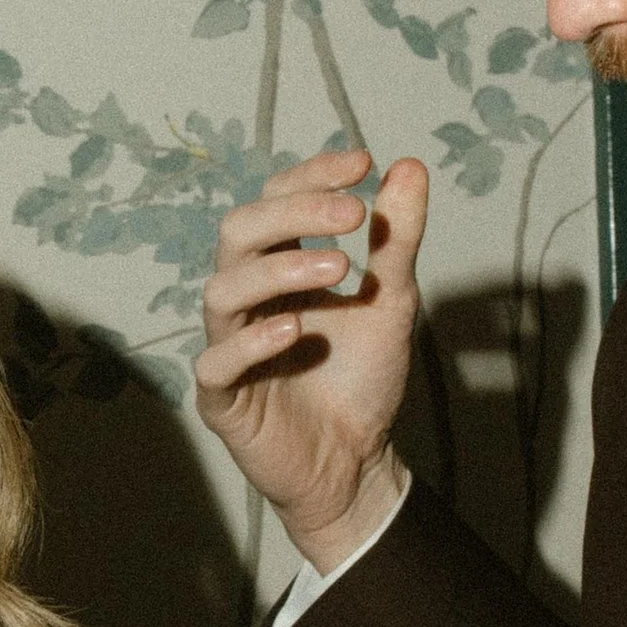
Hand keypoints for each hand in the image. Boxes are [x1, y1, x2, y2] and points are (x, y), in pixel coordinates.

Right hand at [195, 145, 426, 561]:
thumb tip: (409, 166)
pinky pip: (216, 362)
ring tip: (337, 269)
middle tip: (352, 213)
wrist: (357, 462)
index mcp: (278, 266)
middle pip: (239, 232)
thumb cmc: (361, 379)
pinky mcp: (223, 399)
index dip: (311, 176)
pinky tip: (294, 331)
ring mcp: (229, 346)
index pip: (276, 201)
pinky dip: (251, 343)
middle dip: (294, 213)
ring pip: (222, 291)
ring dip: (277, 270)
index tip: (363, 164)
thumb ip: (394, 240)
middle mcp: (247, 298)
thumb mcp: (391, 301)